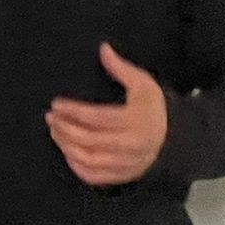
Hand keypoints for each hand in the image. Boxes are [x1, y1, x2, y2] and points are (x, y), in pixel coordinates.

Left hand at [46, 43, 167, 186]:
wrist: (173, 138)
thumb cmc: (153, 108)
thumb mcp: (143, 83)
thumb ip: (121, 68)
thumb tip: (103, 48)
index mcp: (135, 121)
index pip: (96, 118)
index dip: (73, 111)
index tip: (56, 104)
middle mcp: (131, 145)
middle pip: (89, 141)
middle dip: (65, 129)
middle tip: (51, 118)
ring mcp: (126, 164)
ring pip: (89, 160)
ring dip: (66, 146)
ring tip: (55, 132)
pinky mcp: (122, 176)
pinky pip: (94, 176)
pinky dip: (77, 166)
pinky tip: (67, 151)